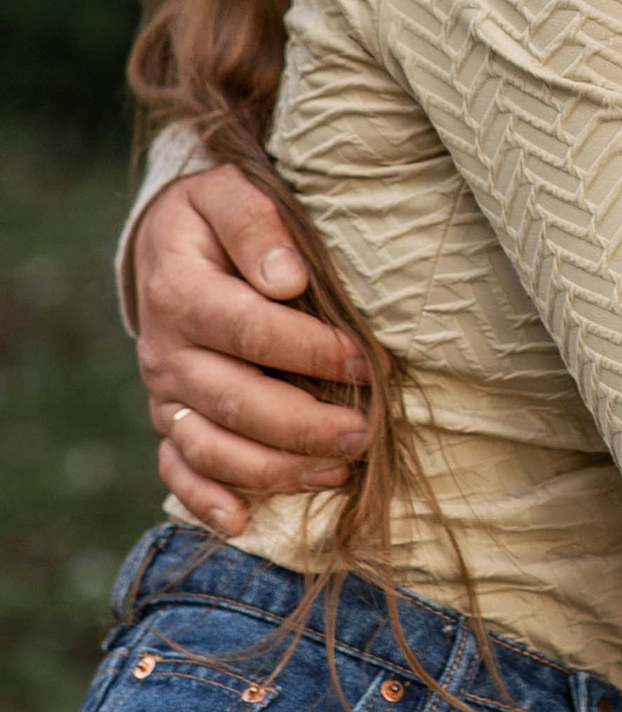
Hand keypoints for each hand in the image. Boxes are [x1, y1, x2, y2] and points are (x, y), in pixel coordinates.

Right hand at [132, 164, 369, 535]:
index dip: (309, 350)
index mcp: (181, 290)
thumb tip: (286, 278)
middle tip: (366, 432)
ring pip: (212, 447)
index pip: (249, 329)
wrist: (168, 244)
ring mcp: (166, 393)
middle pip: (234, 402)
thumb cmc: (218, 218)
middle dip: (304, 425)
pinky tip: (245, 519)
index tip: (363, 361)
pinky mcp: (170, 420)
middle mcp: (166, 350)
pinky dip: (206, 500)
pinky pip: (178, 471)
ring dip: (274, 468)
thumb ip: (256, 224)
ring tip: (338, 470)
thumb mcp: (229, 192)